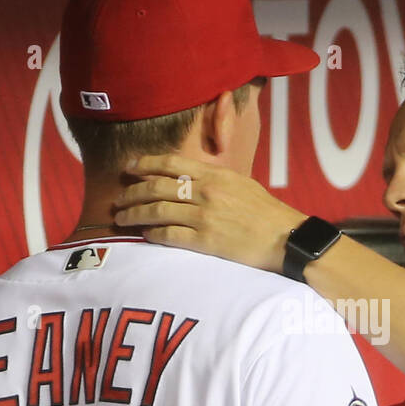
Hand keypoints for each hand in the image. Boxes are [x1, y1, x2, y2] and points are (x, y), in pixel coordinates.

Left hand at [112, 154, 308, 274]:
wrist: (286, 237)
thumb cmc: (266, 213)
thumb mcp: (241, 184)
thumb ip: (214, 180)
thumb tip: (190, 179)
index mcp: (215, 175)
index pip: (171, 164)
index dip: (144, 164)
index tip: (129, 167)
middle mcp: (206, 192)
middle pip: (157, 188)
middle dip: (132, 192)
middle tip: (118, 198)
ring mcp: (205, 217)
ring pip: (157, 211)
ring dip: (135, 214)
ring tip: (122, 219)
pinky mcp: (206, 241)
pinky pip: (170, 235)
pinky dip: (153, 234)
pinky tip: (145, 235)